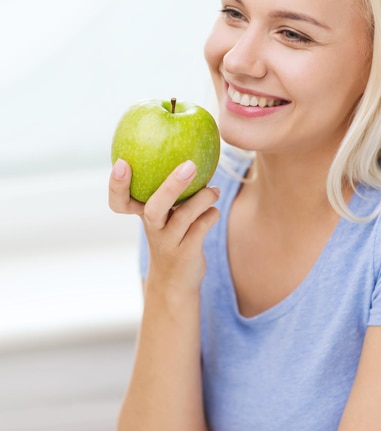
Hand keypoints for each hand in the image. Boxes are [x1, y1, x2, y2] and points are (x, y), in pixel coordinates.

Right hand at [109, 158, 219, 290]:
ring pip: (183, 218)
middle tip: (189, 165)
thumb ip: (169, 189)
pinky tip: (214, 210)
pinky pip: (201, 229)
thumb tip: (189, 148)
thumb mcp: (162, 215)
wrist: (174, 282)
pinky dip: (211, 215)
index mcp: (141, 214)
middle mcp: (152, 228)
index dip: (117, 184)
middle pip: (154, 207)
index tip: (122, 162)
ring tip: (214, 190)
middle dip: (171, 185)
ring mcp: (168, 243)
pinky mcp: (186, 253)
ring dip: (202, 199)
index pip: (119, 201)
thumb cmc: (170, 236)